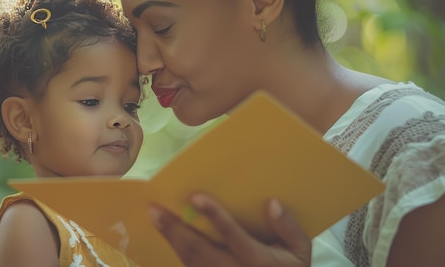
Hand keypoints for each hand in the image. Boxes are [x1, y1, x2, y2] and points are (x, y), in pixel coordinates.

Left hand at [147, 194, 311, 266]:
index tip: (196, 197)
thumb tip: (273, 203)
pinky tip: (166, 234)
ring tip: (155, 217)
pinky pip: (190, 266)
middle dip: (176, 229)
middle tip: (155, 209)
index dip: (214, 216)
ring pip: (190, 260)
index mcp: (257, 260)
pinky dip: (176, 250)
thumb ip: (289, 228)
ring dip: (171, 238)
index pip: (232, 234)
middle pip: (199, 250)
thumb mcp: (301, 252)